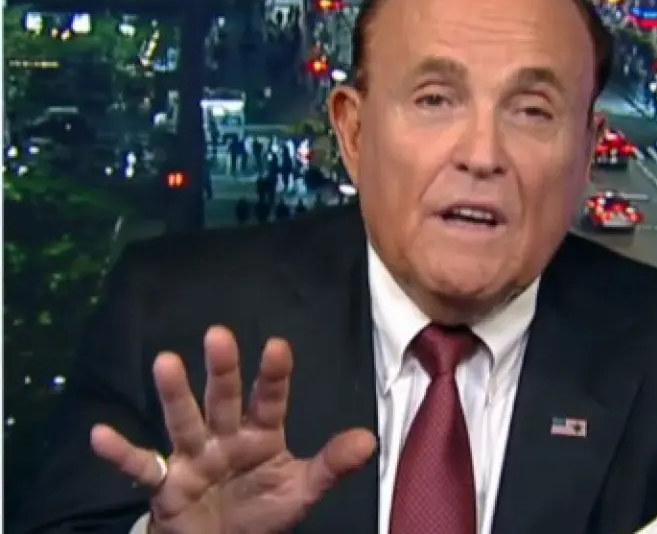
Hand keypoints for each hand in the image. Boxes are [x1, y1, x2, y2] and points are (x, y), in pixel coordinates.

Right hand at [91, 326, 376, 533]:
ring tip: (165, 361)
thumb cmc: (262, 511)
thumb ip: (330, 466)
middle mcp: (225, 436)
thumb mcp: (300, 491)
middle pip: (223, 399)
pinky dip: (122, 453)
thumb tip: (369, 439)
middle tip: (219, 334)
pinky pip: (141, 466)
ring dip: (174, 394)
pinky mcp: (166, 483)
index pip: (270, 400)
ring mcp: (193, 456)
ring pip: (184, 420)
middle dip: (222, 369)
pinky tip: (99, 435)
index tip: (277, 346)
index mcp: (261, 434)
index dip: (274, 375)